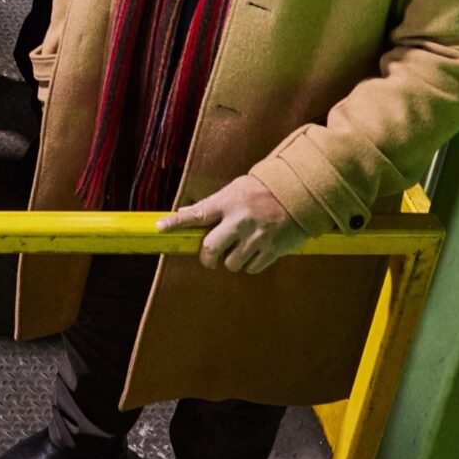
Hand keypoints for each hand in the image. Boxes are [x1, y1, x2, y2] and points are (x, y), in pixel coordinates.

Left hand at [159, 175, 306, 273]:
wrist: (299, 193)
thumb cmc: (262, 191)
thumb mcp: (234, 191)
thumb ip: (212, 205)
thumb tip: (185, 212)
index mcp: (226, 203)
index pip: (195, 214)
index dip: (175, 223)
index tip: (159, 228)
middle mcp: (239, 220)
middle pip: (210, 249)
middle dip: (207, 258)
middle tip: (210, 258)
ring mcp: (255, 236)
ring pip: (231, 263)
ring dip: (232, 261)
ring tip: (241, 249)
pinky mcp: (272, 249)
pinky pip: (251, 268)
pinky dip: (250, 264)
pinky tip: (255, 252)